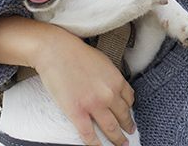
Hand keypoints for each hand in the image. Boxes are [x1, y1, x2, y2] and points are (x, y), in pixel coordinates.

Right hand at [0, 16, 134, 145]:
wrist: (57, 51)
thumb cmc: (77, 54)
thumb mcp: (104, 62)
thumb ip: (112, 77)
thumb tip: (115, 89)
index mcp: (117, 81)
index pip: (130, 100)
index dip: (130, 109)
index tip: (129, 115)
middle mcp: (109, 94)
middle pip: (123, 116)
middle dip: (128, 127)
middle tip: (130, 133)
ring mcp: (93, 105)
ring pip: (110, 128)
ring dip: (118, 139)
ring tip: (122, 144)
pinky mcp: (77, 112)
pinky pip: (89, 134)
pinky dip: (95, 144)